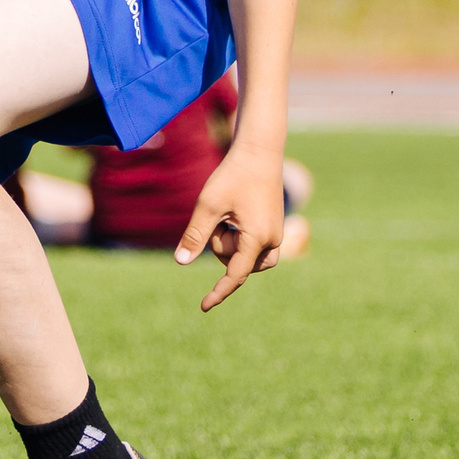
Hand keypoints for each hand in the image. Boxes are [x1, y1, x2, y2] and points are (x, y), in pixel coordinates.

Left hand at [175, 141, 288, 310]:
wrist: (259, 152)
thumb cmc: (232, 176)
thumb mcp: (208, 206)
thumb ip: (195, 235)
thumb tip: (181, 262)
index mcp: (257, 239)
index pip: (235, 275)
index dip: (218, 292)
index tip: (203, 307)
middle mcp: (272, 241)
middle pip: (237, 264)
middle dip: (220, 247)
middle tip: (218, 218)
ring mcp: (276, 235)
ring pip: (246, 258)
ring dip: (229, 243)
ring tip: (227, 216)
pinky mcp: (274, 228)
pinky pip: (253, 248)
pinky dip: (238, 239)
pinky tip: (233, 217)